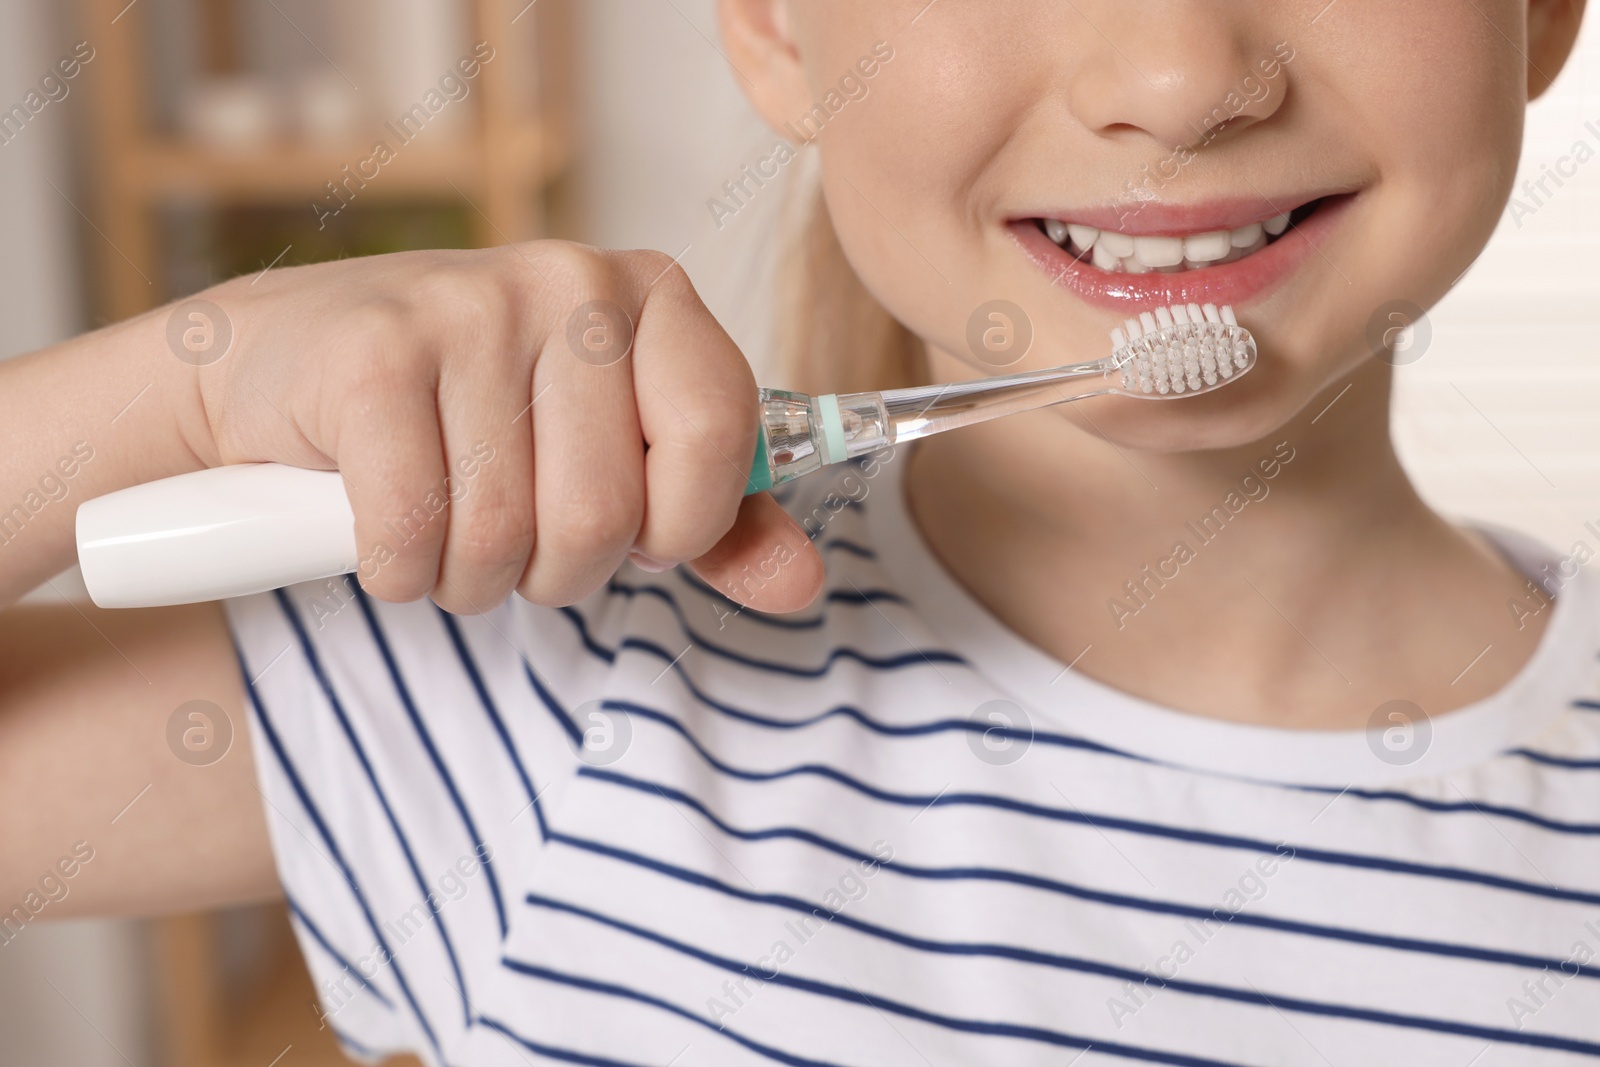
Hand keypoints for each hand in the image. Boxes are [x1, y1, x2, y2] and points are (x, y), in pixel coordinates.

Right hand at [181, 243, 823, 613]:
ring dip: (470, 578)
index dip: (678, 524)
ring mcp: (469, 307)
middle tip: (514, 535)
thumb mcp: (609, 451)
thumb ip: (717, 520)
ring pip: (504, 539)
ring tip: (447, 529)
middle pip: (604, 516)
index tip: (633, 531)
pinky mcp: (373, 355)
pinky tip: (383, 529)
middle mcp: (571, 282)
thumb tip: (803, 586)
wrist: (280, 366)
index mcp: (651, 294)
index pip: (723, 437)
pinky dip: (398, 569)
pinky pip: (414, 536)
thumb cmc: (466, 414)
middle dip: (555, 570)